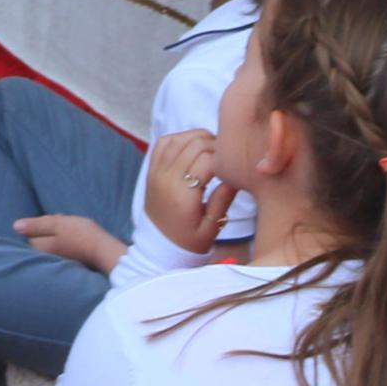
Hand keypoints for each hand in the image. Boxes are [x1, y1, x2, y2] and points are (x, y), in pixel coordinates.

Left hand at [14, 212, 125, 275]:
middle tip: (65, 223)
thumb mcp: (56, 224)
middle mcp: (46, 258)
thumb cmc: (80, 234)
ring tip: (72, 228)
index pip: (31, 235)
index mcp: (41, 248)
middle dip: (50, 229)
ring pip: (52, 242)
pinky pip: (62, 248)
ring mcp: (58, 261)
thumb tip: (15, 226)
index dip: (42, 224)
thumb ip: (35, 225)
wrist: (104, 249)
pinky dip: (67, 241)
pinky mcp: (69, 261)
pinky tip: (77, 237)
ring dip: (59, 234)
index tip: (54, 220)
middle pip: (41, 239)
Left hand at [141, 131, 232, 256]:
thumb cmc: (189, 241)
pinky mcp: (151, 170)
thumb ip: (223, 200)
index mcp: (183, 194)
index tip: (232, 167)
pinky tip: (191, 148)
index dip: (224, 158)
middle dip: (215, 145)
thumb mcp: (211, 228)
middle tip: (224, 158)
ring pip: (179, 138)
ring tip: (211, 151)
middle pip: (195, 143)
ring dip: (198, 139)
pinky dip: (179, 138)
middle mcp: (167, 178)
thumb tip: (235, 175)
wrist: (159, 248)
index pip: (208, 159)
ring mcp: (156, 172)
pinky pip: (163, 143)